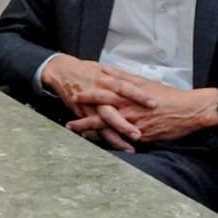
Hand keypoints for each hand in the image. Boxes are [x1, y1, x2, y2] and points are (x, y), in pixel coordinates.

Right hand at [40, 55, 156, 150]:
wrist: (64, 71)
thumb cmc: (88, 70)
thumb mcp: (106, 69)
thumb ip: (123, 78)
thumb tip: (143, 83)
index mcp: (107, 81)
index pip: (126, 88)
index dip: (139, 96)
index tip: (154, 104)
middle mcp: (98, 95)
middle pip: (113, 111)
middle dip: (125, 124)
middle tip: (139, 134)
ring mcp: (90, 106)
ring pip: (103, 125)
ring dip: (116, 137)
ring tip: (130, 148)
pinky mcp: (83, 114)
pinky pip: (94, 129)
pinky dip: (103, 138)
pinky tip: (113, 147)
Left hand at [66, 68, 217, 144]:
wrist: (189, 110)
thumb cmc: (168, 95)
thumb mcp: (144, 82)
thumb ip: (124, 76)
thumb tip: (106, 69)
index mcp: (129, 94)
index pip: (104, 93)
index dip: (88, 95)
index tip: (74, 95)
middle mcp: (129, 109)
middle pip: (101, 114)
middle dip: (83, 119)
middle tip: (68, 124)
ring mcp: (135, 123)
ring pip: (109, 129)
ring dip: (92, 134)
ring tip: (79, 136)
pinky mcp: (142, 135)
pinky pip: (122, 140)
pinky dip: (109, 142)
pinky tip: (100, 145)